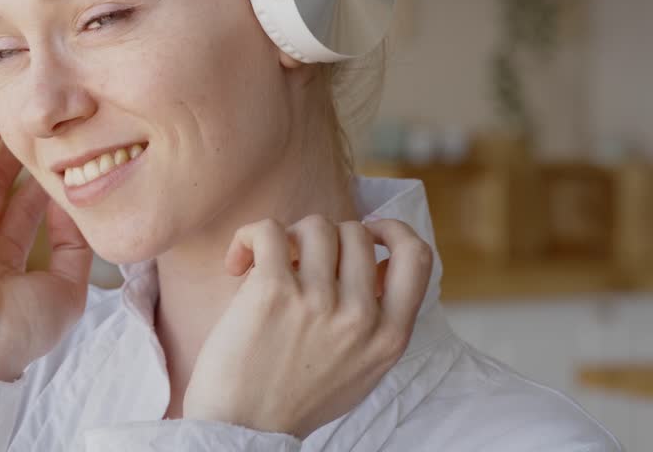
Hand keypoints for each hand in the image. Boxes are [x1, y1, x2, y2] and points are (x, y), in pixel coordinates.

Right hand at [0, 105, 93, 380]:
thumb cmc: (22, 327)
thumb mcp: (67, 286)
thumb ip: (74, 245)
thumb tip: (74, 203)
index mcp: (5, 259)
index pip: (26, 209)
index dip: (43, 178)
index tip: (64, 151)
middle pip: (2, 182)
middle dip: (19, 150)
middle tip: (39, 118)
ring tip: (13, 102)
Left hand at [183, 215, 432, 438]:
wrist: (244, 429)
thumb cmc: (295, 397)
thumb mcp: (361, 369)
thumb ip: (378, 322)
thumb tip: (379, 263)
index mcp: (390, 337)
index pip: (417, 256)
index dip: (392, 230)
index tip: (367, 231)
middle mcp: (361, 317)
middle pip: (355, 233)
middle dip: (325, 238)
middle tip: (297, 264)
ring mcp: (318, 302)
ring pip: (315, 226)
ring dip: (289, 238)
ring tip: (267, 266)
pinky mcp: (273, 291)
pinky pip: (269, 231)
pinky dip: (250, 236)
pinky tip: (238, 264)